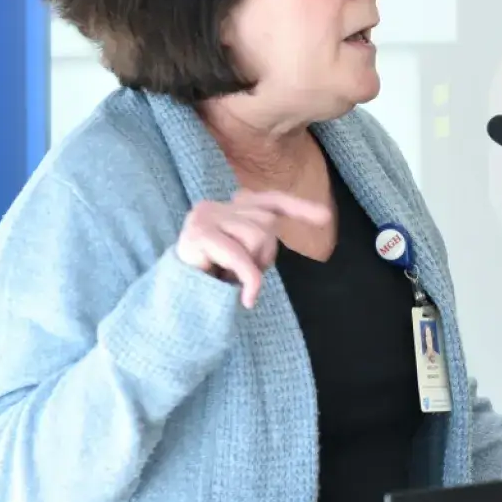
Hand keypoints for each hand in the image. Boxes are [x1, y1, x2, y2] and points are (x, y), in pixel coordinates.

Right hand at [176, 190, 329, 308]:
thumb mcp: (245, 254)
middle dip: (264, 256)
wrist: (176, 297)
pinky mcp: (199, 235)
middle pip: (267, 224)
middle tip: (242, 275)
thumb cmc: (213, 276)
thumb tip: (316, 216)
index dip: (299, 208)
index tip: (325, 217)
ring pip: (258, 236)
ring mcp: (206, 217)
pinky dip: (250, 280)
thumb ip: (263, 237)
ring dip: (253, 266)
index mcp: (230, 207)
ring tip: (231, 278)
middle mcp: (217, 205)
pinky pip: (241, 257)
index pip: (272, 201)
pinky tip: (248, 300)